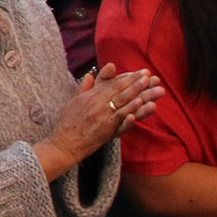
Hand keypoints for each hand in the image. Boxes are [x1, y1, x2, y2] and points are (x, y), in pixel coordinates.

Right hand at [42, 64, 164, 168]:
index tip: (140, 73)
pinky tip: (142, 104)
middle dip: (137, 81)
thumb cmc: (67, 125)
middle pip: (120, 89)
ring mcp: (101, 115)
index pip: (111, 83)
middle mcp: (96, 102)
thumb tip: (89, 75)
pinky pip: (120, 116)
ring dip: (140, 93)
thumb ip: (83, 88)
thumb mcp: (73, 102)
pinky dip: (131, 110)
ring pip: (123, 101)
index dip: (127, 77)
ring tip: (153, 87)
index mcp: (89, 96)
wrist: (63, 144)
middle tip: (151, 75)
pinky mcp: (105, 128)